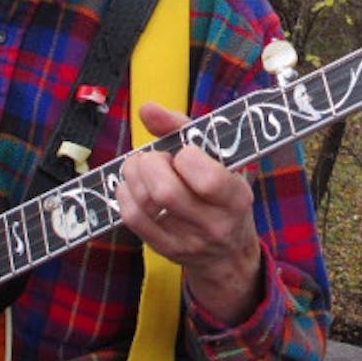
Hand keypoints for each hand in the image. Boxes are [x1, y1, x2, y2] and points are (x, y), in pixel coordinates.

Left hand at [117, 102, 263, 325]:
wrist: (229, 252)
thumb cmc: (223, 193)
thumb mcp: (220, 160)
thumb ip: (184, 129)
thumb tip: (146, 108)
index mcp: (236, 199)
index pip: (207, 180)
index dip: (186, 157)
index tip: (185, 152)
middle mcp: (215, 225)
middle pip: (166, 192)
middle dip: (151, 164)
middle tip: (155, 157)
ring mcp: (188, 242)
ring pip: (144, 204)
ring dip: (133, 175)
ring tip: (140, 166)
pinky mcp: (165, 250)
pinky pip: (132, 219)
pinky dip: (125, 194)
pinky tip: (132, 185)